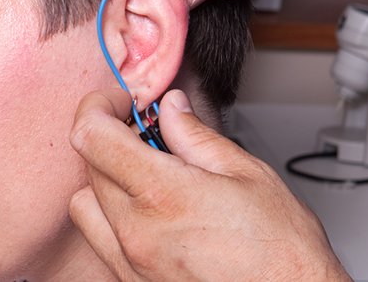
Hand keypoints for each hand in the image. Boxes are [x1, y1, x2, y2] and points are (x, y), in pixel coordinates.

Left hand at [68, 89, 351, 281]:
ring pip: (85, 206)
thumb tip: (171, 110)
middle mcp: (137, 233)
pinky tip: (150, 214)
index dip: (100, 106)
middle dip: (112, 141)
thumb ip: (197, 137)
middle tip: (149, 135)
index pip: (93, 136)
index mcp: (163, 195)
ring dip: (106, 182)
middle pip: (90, 167)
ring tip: (147, 177)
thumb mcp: (248, 176)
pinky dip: (112, 219)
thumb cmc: (282, 253)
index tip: (120, 102)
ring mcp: (131, 264)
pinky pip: (100, 242)